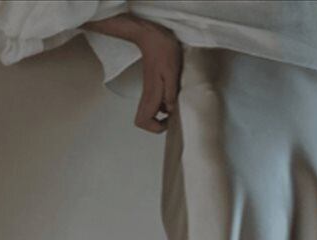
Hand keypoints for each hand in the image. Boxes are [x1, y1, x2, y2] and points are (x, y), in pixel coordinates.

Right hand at [83, 14, 181, 133]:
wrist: (151, 35)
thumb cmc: (163, 50)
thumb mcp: (172, 72)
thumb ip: (171, 93)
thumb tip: (170, 110)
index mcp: (151, 95)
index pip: (143, 121)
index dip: (156, 127)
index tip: (169, 120)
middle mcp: (147, 95)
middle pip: (142, 121)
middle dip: (157, 125)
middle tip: (170, 118)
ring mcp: (148, 91)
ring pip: (148, 113)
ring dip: (160, 117)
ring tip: (173, 107)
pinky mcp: (152, 86)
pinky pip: (154, 104)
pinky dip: (162, 106)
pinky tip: (172, 97)